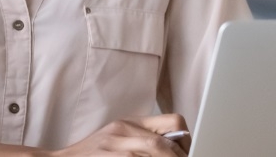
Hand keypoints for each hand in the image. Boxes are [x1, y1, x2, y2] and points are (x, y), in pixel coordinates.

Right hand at [50, 114, 190, 156]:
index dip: (184, 140)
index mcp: (129, 122)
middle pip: (163, 145)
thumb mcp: (117, 137)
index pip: (172, 122)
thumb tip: (174, 145)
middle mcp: (123, 131)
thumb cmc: (91, 154)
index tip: (183, 152)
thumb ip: (142, 136)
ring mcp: (116, 148)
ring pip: (154, 154)